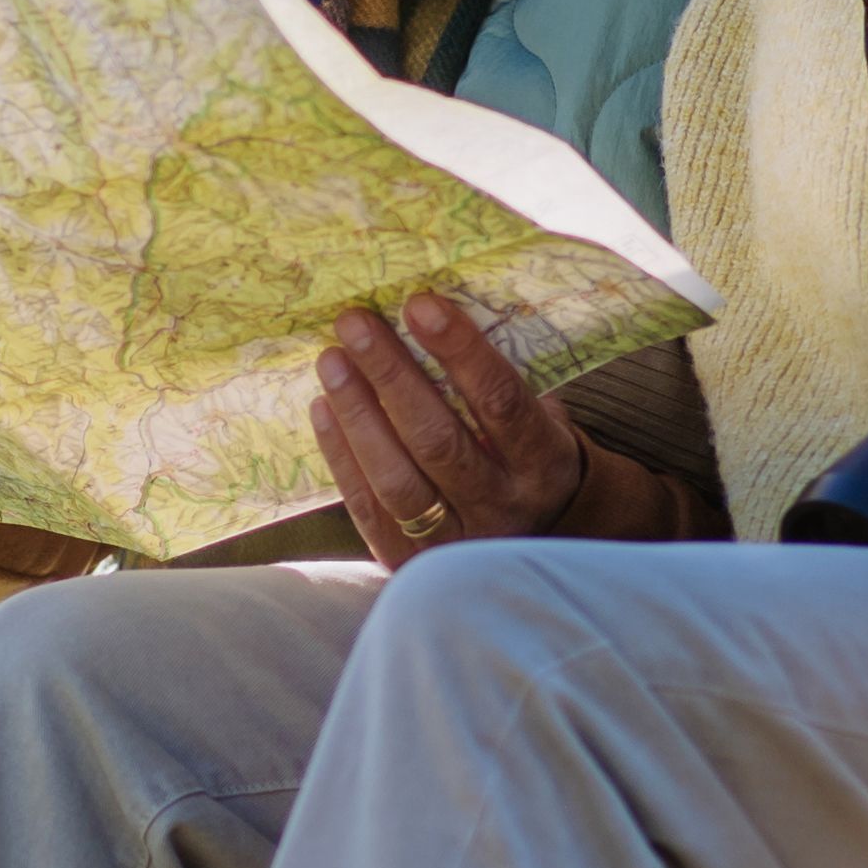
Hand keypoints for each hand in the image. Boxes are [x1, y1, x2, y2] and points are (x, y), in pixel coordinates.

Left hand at [312, 296, 588, 567]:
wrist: (541, 539)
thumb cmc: (529, 454)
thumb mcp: (539, 418)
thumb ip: (498, 379)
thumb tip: (434, 314)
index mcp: (543, 464)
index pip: (501, 402)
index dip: (461, 352)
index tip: (420, 305)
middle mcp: (502, 506)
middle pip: (438, 441)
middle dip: (391, 376)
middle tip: (355, 324)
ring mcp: (457, 541)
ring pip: (398, 480)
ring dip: (358, 415)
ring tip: (332, 361)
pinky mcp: (412, 562)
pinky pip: (369, 509)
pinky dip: (342, 456)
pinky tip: (324, 408)